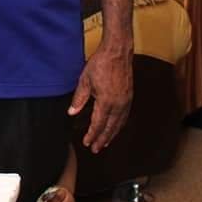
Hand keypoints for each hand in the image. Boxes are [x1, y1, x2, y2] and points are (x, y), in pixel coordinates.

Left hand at [68, 37, 132, 153]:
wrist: (118, 52)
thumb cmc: (100, 64)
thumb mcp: (85, 80)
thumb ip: (79, 98)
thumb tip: (72, 113)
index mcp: (106, 102)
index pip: (98, 124)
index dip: (92, 135)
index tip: (86, 143)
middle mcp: (118, 104)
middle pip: (110, 127)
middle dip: (102, 139)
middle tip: (96, 149)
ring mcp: (126, 101)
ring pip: (119, 123)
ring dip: (112, 134)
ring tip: (105, 143)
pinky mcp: (129, 96)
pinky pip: (125, 116)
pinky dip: (119, 125)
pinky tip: (115, 127)